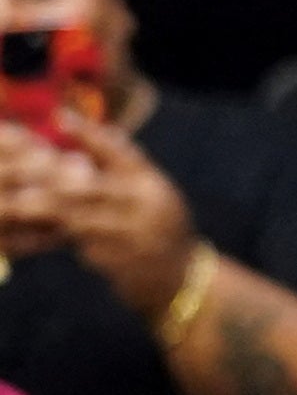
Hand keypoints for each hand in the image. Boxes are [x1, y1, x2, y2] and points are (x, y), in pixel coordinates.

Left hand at [0, 114, 196, 308]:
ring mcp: (131, 236)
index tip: (61, 115)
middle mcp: (145, 207)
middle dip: (50, 181)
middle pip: (90, 187)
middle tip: (17, 173)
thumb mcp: (153, 194)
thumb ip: (126, 169)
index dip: (90, 133)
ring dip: (44, 212)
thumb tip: (98, 131)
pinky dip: (53, 241)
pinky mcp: (116, 262)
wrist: (181, 278)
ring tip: (17, 204)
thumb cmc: (160, 229)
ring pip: (77, 219)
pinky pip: (77, 247)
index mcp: (152, 185)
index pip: (121, 151)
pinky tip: (31, 239)